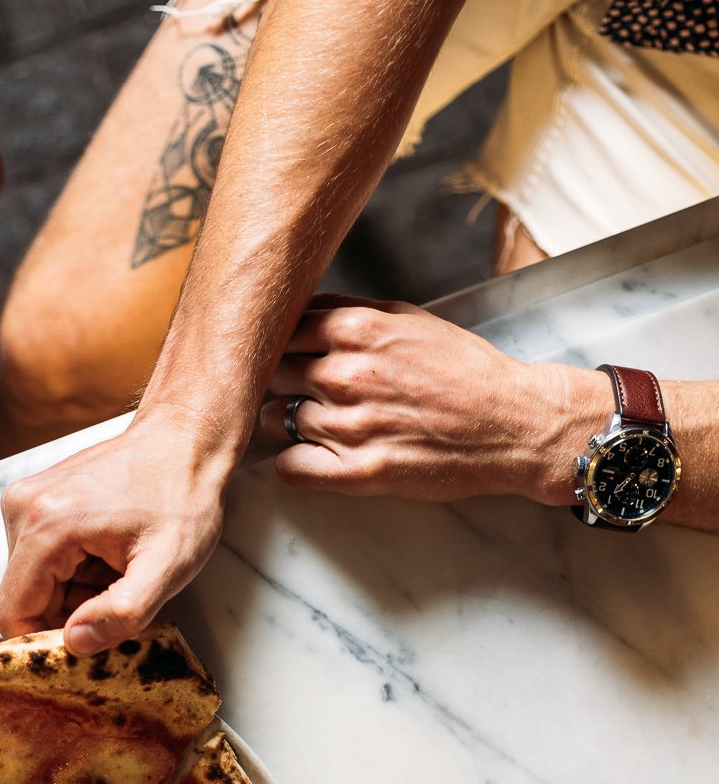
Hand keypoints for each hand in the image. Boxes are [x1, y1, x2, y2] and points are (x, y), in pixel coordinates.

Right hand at [0, 408, 233, 655]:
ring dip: (74, 593)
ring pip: (33, 583)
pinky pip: (40, 561)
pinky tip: (107, 554)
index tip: (88, 639)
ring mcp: (25, 502)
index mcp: (46, 525)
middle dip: (69, 613)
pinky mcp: (34, 502)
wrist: (185, 441)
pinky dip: (73, 572)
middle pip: (23, 599)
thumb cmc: (181, 494)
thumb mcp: (168, 566)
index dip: (46, 641)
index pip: (11, 614)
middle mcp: (23, 509)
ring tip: (117, 568)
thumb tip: (76, 641)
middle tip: (118, 593)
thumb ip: (123, 613)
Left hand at [259, 298, 613, 505]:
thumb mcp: (409, 320)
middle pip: (270, 373)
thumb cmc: (464, 371)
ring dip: (289, 422)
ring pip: (275, 419)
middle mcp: (345, 375)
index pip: (279, 330)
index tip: (285, 355)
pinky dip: (295, 462)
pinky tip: (316, 457)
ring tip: (321, 424)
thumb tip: (300, 311)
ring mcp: (349, 426)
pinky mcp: (358, 472)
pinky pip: (290, 467)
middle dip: (280, 381)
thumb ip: (352, 314)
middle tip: (301, 391)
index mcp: (356, 330)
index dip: (278, 343)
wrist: (513, 423)